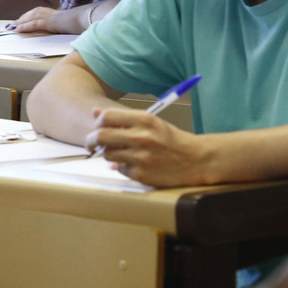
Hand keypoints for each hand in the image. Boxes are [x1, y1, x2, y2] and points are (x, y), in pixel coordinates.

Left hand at [12, 5, 85, 34]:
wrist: (92, 19)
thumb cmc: (89, 24)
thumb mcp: (80, 27)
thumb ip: (74, 30)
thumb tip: (77, 37)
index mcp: (61, 15)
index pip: (43, 13)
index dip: (33, 16)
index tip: (25, 19)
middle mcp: (55, 13)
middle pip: (35, 13)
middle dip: (23, 18)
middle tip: (13, 24)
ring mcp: (53, 17)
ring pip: (32, 17)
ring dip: (21, 22)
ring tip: (11, 27)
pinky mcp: (52, 22)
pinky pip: (35, 24)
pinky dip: (25, 26)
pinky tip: (17, 29)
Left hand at [88, 106, 213, 186]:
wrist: (195, 160)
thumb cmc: (171, 140)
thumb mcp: (151, 123)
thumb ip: (124, 119)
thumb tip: (96, 112)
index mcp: (144, 120)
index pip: (106, 117)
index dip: (98, 122)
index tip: (98, 127)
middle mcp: (140, 137)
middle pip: (101, 136)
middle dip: (92, 140)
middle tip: (92, 143)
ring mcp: (140, 157)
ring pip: (107, 155)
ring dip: (109, 154)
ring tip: (121, 153)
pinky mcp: (141, 174)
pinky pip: (120, 169)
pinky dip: (122, 167)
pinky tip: (135, 163)